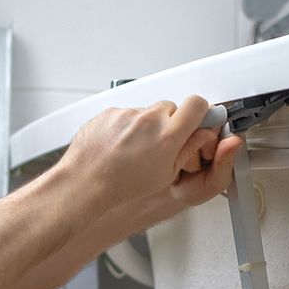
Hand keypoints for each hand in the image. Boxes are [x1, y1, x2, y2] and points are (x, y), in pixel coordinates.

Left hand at [56, 96, 213, 212]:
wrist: (87, 181)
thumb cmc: (123, 183)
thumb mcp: (166, 174)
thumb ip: (187, 149)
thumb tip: (201, 135)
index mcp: (168, 135)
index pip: (197, 104)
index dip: (199, 112)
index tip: (197, 121)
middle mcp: (149, 119)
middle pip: (171, 107)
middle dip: (170, 122)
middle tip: (160, 144)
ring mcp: (128, 113)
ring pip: (147, 112)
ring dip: (145, 126)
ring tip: (134, 150)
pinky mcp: (111, 111)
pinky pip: (126, 114)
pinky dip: (125, 126)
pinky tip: (119, 145)